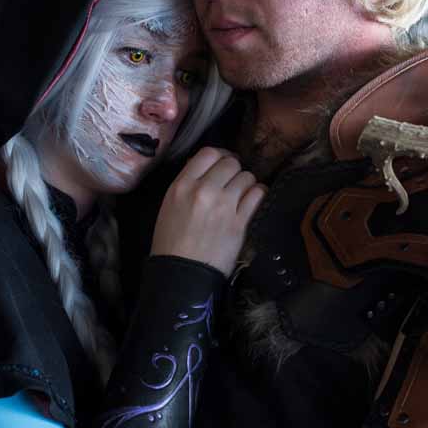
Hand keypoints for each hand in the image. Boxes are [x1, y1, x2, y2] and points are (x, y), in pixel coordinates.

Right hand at [150, 147, 266, 275]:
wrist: (182, 274)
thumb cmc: (171, 243)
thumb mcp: (169, 206)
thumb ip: (187, 184)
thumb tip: (206, 169)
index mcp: (182, 185)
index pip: (208, 153)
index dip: (219, 156)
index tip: (222, 165)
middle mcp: (204, 190)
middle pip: (231, 163)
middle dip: (234, 170)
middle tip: (233, 182)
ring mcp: (224, 205)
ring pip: (247, 177)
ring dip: (246, 183)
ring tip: (242, 193)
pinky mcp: (239, 222)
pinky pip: (257, 195)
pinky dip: (258, 194)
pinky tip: (253, 200)